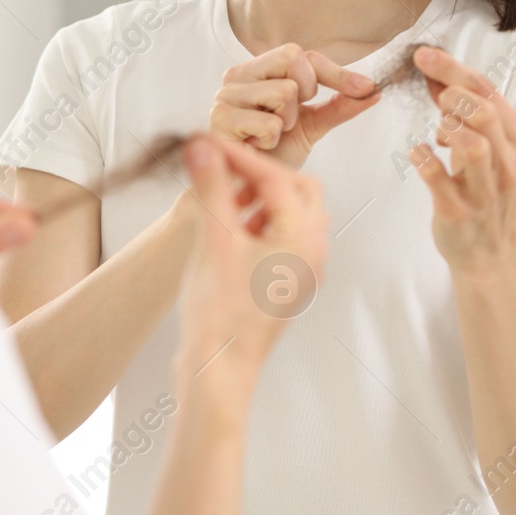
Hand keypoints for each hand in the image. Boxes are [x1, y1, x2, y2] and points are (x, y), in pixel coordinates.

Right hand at [172, 134, 328, 397]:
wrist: (218, 371)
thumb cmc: (221, 315)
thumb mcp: (214, 240)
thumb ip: (212, 187)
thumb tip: (203, 146)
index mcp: (303, 239)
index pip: (276, 177)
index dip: (239, 155)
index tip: (209, 143)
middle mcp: (312, 253)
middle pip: (297, 191)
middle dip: (260, 174)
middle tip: (222, 167)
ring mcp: (301, 271)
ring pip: (290, 215)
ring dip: (260, 198)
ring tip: (223, 196)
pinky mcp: (284, 285)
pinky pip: (281, 239)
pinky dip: (258, 223)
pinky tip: (227, 228)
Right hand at [208, 43, 380, 169]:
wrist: (249, 189)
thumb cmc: (275, 154)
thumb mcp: (313, 124)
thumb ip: (340, 105)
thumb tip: (373, 91)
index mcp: (258, 70)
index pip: (302, 55)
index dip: (336, 72)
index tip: (365, 88)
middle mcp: (238, 76)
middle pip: (292, 60)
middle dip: (305, 94)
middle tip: (289, 119)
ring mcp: (226, 95)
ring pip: (284, 92)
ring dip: (286, 123)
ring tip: (270, 135)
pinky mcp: (220, 119)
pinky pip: (268, 123)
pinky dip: (271, 140)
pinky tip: (257, 146)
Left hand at [406, 45, 515, 270]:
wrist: (491, 254)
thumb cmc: (486, 194)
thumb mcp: (489, 152)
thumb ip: (468, 117)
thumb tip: (439, 78)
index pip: (490, 94)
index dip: (455, 69)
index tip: (424, 55)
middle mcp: (508, 165)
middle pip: (485, 113)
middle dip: (453, 89)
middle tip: (429, 84)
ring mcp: (484, 191)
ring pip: (473, 146)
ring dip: (448, 126)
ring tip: (438, 128)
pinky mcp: (458, 212)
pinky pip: (438, 179)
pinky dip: (424, 159)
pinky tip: (418, 152)